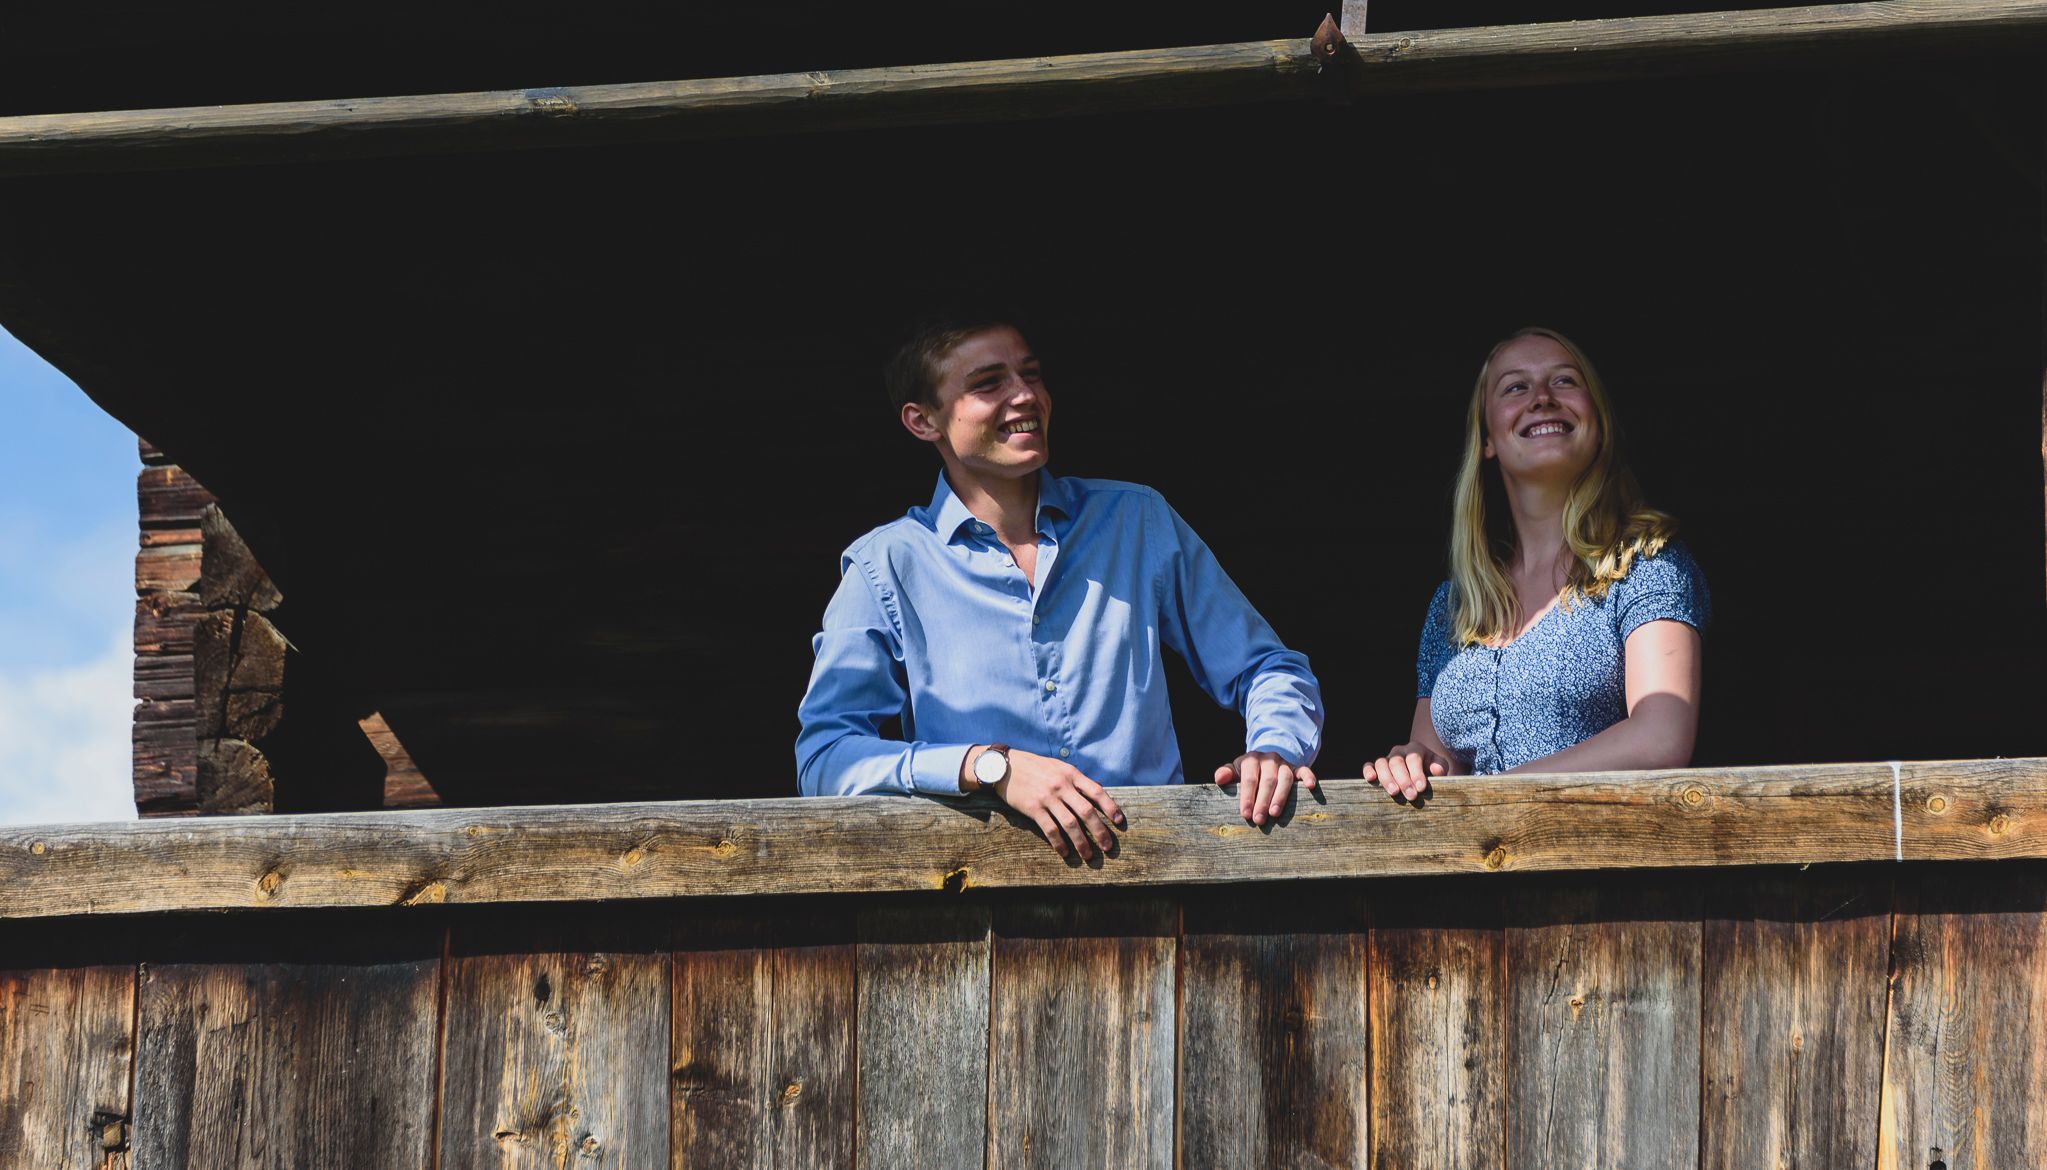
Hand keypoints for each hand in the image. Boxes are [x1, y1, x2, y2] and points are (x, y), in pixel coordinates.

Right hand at [987, 749, 1125, 859]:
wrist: (1005, 766)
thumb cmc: (1035, 767)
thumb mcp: (1059, 767)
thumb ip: (1077, 780)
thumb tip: (1099, 791)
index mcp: (1071, 774)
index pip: (1097, 792)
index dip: (1110, 808)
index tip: (1119, 822)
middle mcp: (1061, 786)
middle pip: (1087, 812)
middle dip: (1100, 832)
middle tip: (1108, 847)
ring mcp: (1047, 798)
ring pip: (1070, 824)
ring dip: (1082, 843)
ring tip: (1088, 855)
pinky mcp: (1033, 809)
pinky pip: (1050, 830)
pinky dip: (1059, 843)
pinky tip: (1065, 852)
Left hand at [1213, 751, 1315, 825]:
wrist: (1266, 760)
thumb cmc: (1248, 771)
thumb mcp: (1235, 770)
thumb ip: (1226, 773)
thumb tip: (1219, 779)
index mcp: (1251, 760)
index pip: (1250, 779)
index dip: (1247, 797)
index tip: (1246, 814)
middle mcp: (1269, 759)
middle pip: (1267, 781)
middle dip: (1262, 801)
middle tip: (1259, 820)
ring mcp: (1284, 763)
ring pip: (1285, 778)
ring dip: (1281, 796)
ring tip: (1275, 814)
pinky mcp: (1297, 768)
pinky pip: (1304, 770)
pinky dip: (1308, 777)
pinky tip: (1311, 787)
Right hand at [1363, 742, 1447, 800]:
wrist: (1421, 773)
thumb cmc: (1431, 771)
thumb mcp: (1439, 767)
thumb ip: (1440, 767)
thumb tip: (1436, 770)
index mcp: (1415, 749)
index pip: (1414, 758)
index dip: (1417, 773)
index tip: (1421, 788)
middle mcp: (1399, 751)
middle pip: (1397, 762)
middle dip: (1403, 779)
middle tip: (1411, 796)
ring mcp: (1387, 758)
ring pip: (1381, 763)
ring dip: (1387, 778)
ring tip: (1394, 793)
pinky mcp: (1376, 767)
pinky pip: (1369, 765)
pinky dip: (1368, 770)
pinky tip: (1370, 779)